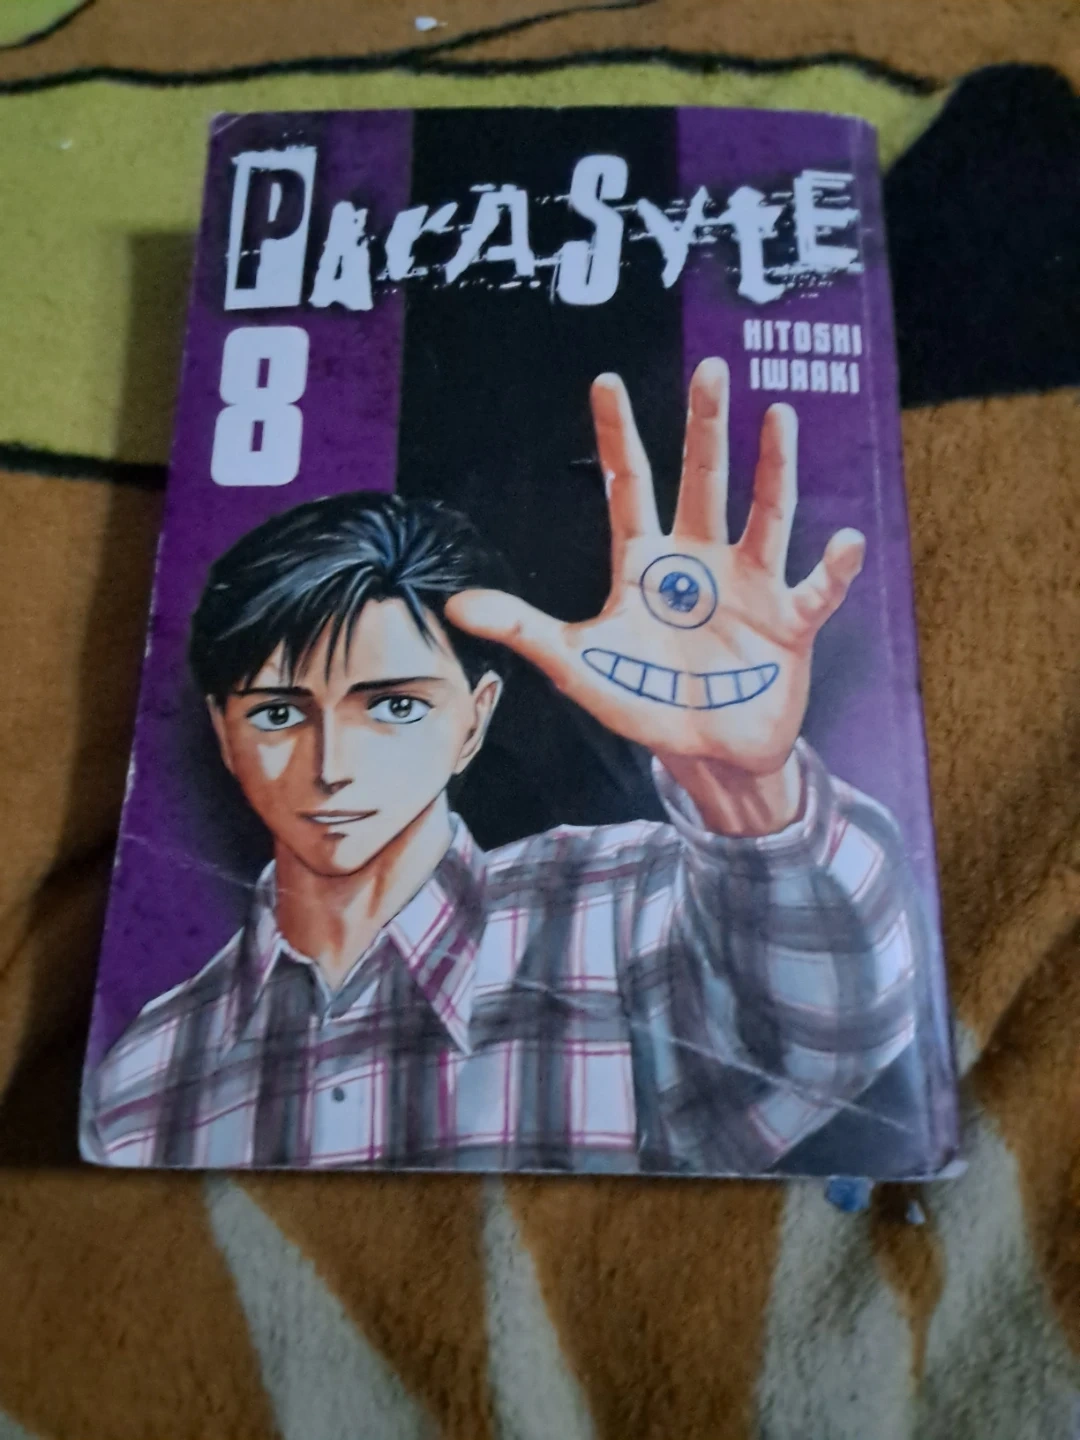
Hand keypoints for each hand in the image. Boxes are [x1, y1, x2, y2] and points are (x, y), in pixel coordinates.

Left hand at [446, 357, 864, 782]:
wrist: (707, 753)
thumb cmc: (644, 700)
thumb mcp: (578, 666)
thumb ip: (524, 630)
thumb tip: (455, 605)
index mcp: (647, 565)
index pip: (629, 486)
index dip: (616, 435)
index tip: (605, 380)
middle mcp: (700, 562)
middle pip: (704, 482)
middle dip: (706, 428)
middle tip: (711, 370)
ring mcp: (749, 587)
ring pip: (766, 515)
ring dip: (773, 469)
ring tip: (778, 415)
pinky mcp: (789, 623)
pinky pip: (817, 590)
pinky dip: (834, 569)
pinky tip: (845, 541)